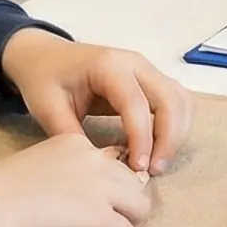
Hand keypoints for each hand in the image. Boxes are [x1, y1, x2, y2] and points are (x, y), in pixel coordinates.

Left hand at [0, 29, 194, 173]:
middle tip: (153, 170)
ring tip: (158, 164)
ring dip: (177, 134)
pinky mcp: (151, 81)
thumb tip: (101, 167)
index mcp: (108, 66)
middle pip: (171, 98)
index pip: (137, 103)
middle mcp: (135, 63)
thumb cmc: (45, 79)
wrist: (44, 56)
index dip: (142, 138)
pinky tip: (160, 149)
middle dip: (169, 138)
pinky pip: (177, 102)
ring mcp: (147, 70)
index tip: (137, 168)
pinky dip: (177, 126)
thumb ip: (72, 136)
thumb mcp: (48, 108)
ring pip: (181, 100)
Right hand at [0, 133, 152, 226]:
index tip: (79, 210)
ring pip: (140, 209)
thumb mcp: (38, 170)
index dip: (102, 194)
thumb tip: (87, 208)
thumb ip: (67, 179)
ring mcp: (102, 189)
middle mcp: (95, 160)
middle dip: (119, 210)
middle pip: (133, 186)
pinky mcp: (102, 218)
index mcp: (76, 144)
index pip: (112, 166)